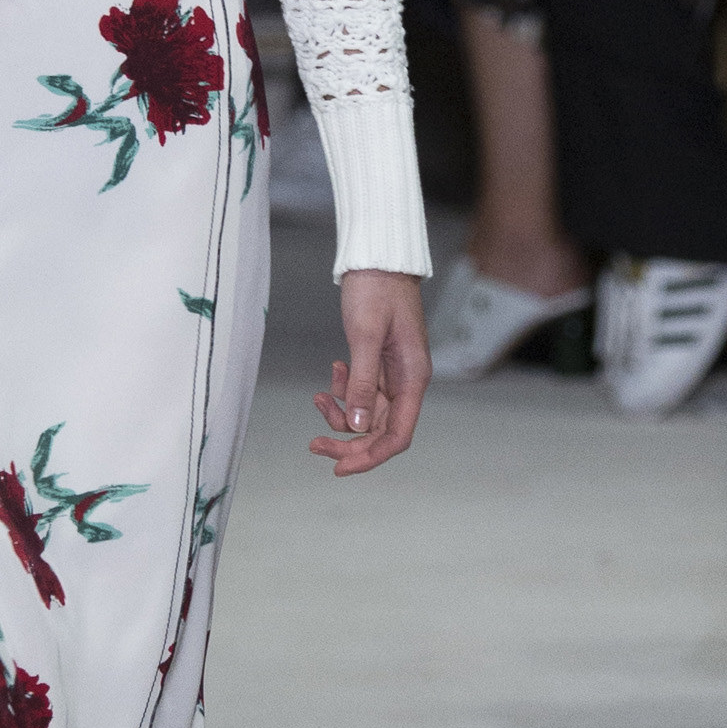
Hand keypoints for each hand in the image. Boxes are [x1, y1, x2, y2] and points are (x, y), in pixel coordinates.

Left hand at [311, 269, 429, 475]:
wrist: (377, 260)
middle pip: (379, 431)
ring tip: (318, 399)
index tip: (339, 467)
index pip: (397, 436)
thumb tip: (357, 425)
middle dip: (348, 442)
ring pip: (366, 414)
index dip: (370, 457)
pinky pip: (360, 393)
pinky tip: (330, 376)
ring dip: (341, 415)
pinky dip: (342, 391)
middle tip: (314, 446)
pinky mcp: (377, 365)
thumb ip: (362, 381)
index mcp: (413, 379)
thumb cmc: (377, 290)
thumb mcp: (366, 336)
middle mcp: (406, 382)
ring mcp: (392, 375)